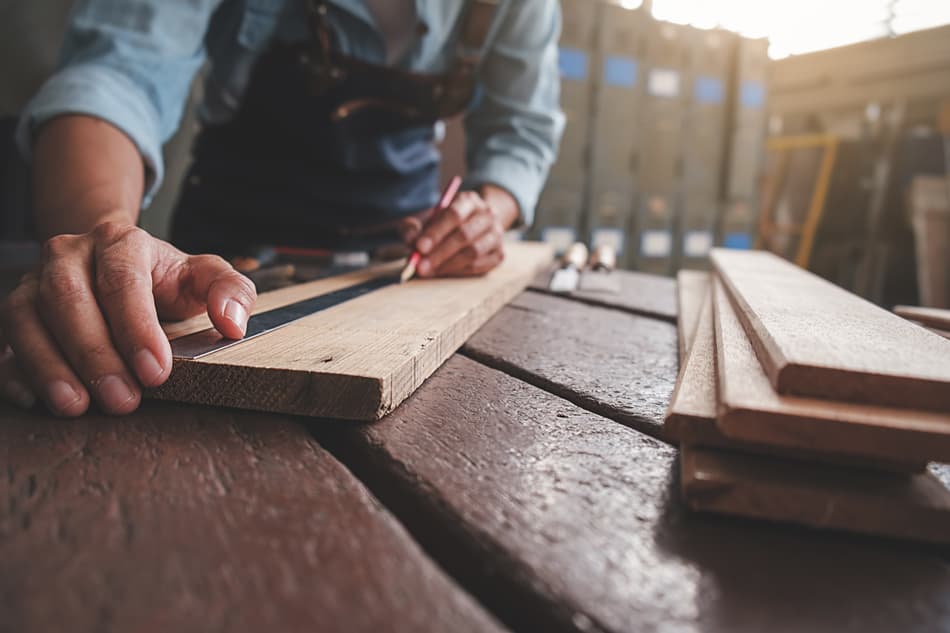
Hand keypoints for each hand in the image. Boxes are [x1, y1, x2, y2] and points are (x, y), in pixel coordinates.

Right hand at [0, 222, 255, 415]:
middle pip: (70, 299)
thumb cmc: (165, 279)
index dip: (136, 327)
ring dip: (50, 366)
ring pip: (27, 319)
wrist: (113, 262)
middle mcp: (68, 255)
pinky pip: (5, 340)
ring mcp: (34, 282)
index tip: (156, 371)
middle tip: (122, 400)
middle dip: (95, 354)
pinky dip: (15, 371)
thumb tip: (233, 323)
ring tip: (75, 406)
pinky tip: (35, 400)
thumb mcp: (205, 276)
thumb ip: (231, 291)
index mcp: (120, 242)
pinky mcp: (17, 313)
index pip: (122, 279)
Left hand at [398, 186, 517, 277]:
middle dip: (440, 253)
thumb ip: (413, 227)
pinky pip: (479, 266)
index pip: (454, 214)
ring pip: (473, 252)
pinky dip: (458, 272)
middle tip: (420, 266)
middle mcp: (488, 215)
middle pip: (465, 235)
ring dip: (448, 265)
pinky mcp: (499, 254)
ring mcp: (496, 235)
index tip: (419, 247)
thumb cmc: (443, 223)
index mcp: (469, 200)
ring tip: (428, 271)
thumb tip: (410, 240)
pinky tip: (443, 272)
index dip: (436, 232)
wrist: (472, 225)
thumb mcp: (425, 219)